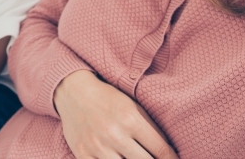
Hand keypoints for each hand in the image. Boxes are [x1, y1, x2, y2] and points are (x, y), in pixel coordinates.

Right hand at [54, 70, 177, 158]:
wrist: (74, 92)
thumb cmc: (109, 99)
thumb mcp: (134, 107)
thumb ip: (152, 129)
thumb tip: (170, 153)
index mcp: (130, 119)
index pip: (161, 150)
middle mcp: (114, 134)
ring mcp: (97, 147)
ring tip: (137, 157)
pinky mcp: (83, 154)